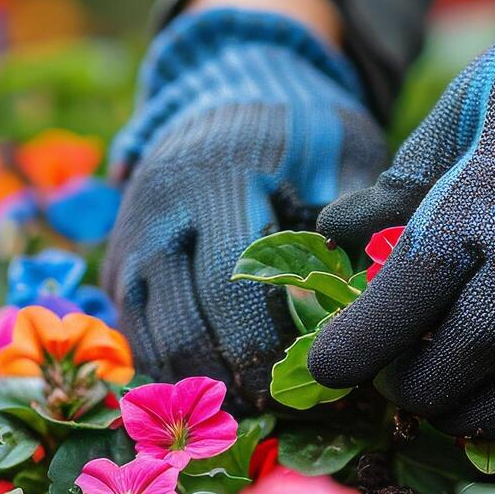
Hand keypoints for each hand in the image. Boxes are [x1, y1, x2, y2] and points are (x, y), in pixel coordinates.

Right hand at [103, 6, 383, 406]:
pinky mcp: (119, 260)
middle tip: (278, 409)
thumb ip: (359, 213)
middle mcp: (158, 210)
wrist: (230, 84)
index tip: (305, 380)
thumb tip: (374, 292)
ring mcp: (129, 236)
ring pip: (146, 338)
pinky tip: (217, 387)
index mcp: (217, 177)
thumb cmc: (302, 126)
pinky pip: (133, 332)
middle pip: (178, 324)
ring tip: (249, 407)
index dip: (262, 344)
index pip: (228, 285)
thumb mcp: (343, 147)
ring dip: (194, 383)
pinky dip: (170, 368)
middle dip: (228, 378)